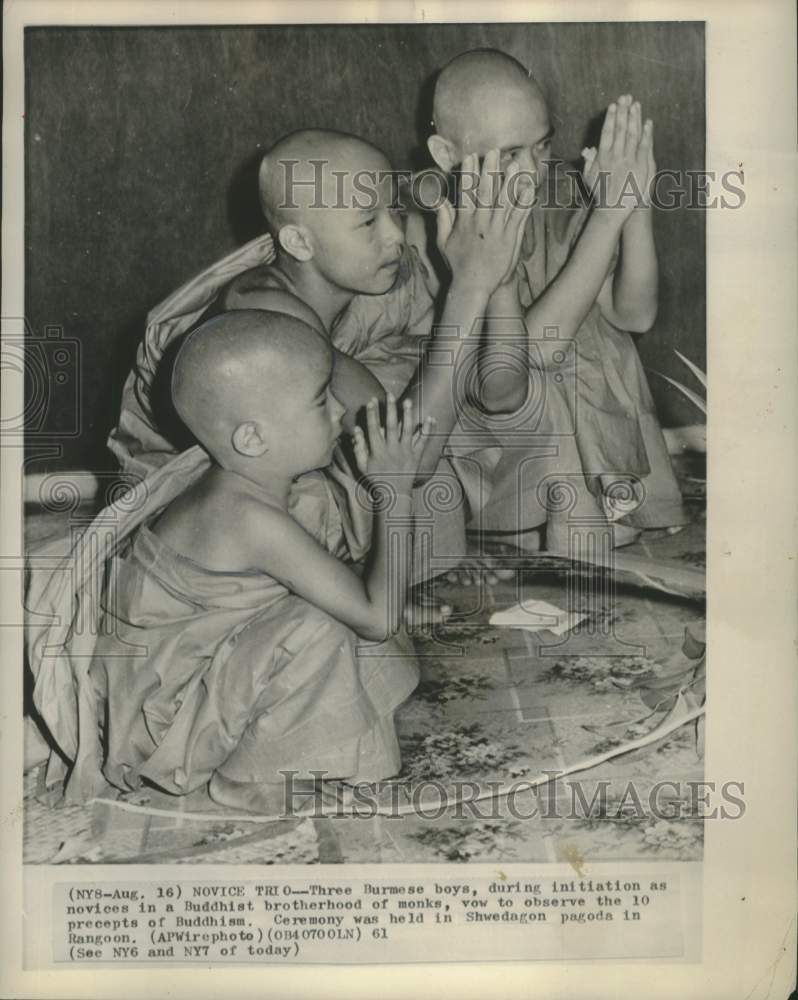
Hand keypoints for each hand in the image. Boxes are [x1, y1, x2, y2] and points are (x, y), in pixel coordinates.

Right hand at [352, 395, 434, 492]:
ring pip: (407, 430)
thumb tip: (357, 429)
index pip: (373, 428)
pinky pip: (423, 441)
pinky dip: (428, 430)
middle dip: (389, 409)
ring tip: (407, 401)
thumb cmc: (376, 479)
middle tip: (390, 395)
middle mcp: (392, 449)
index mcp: (377, 451)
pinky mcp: (417, 456)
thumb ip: (359, 448)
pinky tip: (431, 418)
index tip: (371, 401)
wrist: (394, 495)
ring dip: (407, 415)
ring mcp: (405, 452)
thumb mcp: (362, 466)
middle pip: (390, 426)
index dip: (372, 414)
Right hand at [437, 149, 534, 294]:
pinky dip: (524, 203)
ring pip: (504, 202)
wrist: (473, 286)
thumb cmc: (458, 265)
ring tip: (514, 164)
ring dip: (509, 182)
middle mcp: (480, 223)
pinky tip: (530, 190)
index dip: (468, 173)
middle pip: (485, 192)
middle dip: (489, 171)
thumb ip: (442, 219)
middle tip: (493, 152)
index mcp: (464, 222)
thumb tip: (439, 200)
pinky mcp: (510, 239)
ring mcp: (496, 231)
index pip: (466, 193)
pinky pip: (518, 218)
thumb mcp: (443, 242)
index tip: (471, 157)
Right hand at [583, 95, 655, 216]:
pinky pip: (645, 145)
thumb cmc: (601, 194)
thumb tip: (589, 149)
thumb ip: (589, 162)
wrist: (615, 208)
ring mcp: (630, 160)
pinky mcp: (641, 165)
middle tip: (626, 97)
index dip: (611, 117)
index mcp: (603, 157)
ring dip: (635, 118)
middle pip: (621, 129)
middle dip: (623, 112)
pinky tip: (648, 122)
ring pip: (633, 134)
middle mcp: (616, 156)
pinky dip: (647, 133)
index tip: (614, 105)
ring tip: (636, 104)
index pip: (607, 132)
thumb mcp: (589, 178)